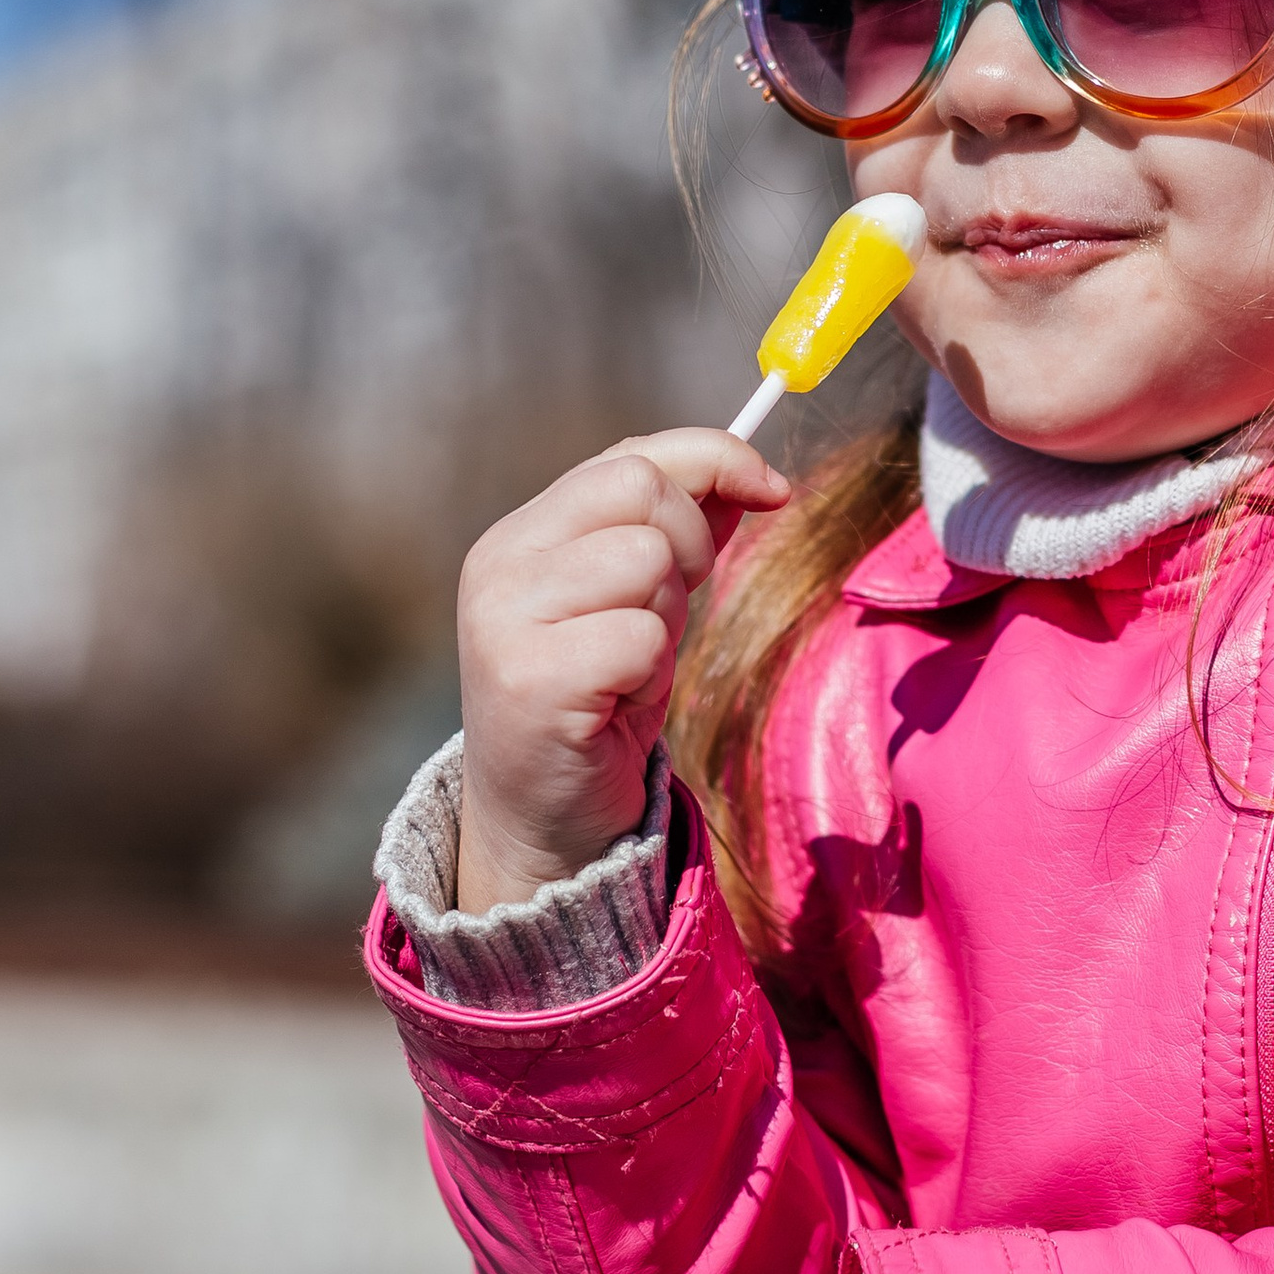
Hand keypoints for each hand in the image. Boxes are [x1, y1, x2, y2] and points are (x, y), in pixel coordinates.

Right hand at [454, 428, 788, 909]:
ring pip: (645, 558)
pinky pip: (639, 636)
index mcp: (523, 532)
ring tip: (633, 663)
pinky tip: (618, 702)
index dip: (716, 459)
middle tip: (672, 611)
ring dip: (666, 617)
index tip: (773, 491)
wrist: (543, 817)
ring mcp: (504, 619)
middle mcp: (500, 561)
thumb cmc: (601, 701)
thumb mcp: (643, 601)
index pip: (632, 455)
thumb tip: (748, 472)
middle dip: (690, 545)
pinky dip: (650, 671)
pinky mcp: (528, 680)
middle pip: (642, 490)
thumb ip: (681, 530)